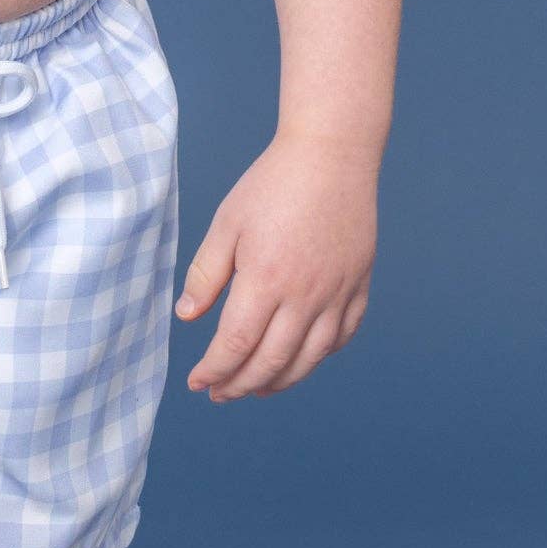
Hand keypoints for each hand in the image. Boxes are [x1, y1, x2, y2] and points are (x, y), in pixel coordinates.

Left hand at [175, 129, 377, 401]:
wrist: (332, 153)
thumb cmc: (273, 183)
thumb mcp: (227, 222)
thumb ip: (206, 274)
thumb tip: (187, 317)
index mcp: (266, 279)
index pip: (236, 346)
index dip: (214, 370)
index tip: (198, 382)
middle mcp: (305, 296)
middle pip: (271, 362)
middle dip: (241, 386)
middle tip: (220, 394)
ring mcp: (337, 294)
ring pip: (309, 360)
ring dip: (278, 382)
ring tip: (254, 388)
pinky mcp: (359, 286)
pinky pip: (341, 337)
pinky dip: (318, 357)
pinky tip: (299, 359)